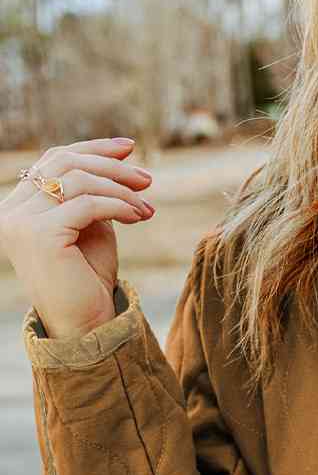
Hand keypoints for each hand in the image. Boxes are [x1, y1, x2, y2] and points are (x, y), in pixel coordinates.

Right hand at [0, 136, 154, 338]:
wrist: (84, 326)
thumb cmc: (88, 282)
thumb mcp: (90, 228)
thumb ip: (92, 195)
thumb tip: (117, 159)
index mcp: (18, 207)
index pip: (53, 160)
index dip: (92, 149)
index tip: (128, 148)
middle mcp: (12, 212)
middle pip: (64, 163)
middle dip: (110, 166)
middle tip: (147, 179)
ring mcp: (21, 223)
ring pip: (77, 181)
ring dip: (120, 189)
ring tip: (147, 206)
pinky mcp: (40, 235)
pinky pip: (87, 204)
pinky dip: (118, 205)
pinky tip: (139, 215)